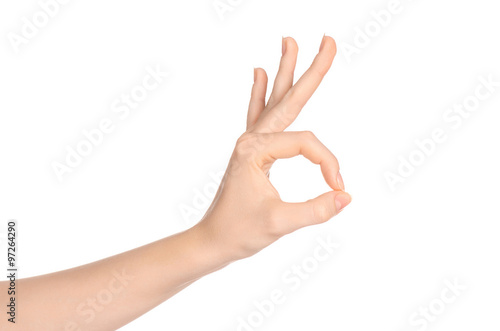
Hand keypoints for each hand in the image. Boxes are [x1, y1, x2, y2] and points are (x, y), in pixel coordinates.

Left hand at [194, 36, 351, 261]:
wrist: (212, 240)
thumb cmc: (238, 232)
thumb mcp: (279, 224)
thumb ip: (315, 210)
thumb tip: (346, 196)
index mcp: (255, 150)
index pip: (306, 144)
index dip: (328, 163)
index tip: (338, 187)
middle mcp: (251, 139)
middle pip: (289, 100)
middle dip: (310, 71)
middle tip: (327, 41)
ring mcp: (249, 142)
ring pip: (274, 102)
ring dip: (285, 72)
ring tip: (289, 42)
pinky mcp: (250, 150)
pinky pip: (258, 115)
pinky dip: (260, 93)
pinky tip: (259, 73)